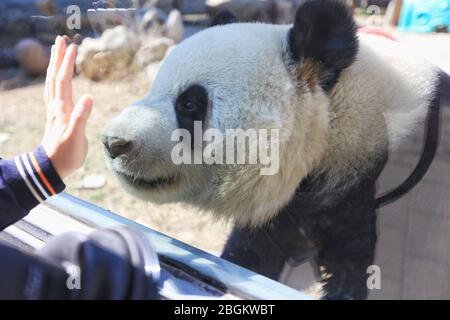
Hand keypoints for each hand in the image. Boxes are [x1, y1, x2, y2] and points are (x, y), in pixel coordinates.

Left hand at [42, 36, 92, 178]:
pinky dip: (54, 80)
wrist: (51, 167)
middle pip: (55, 77)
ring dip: (54, 66)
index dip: (67, 63)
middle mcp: (56, 107)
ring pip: (52, 83)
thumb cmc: (66, 154)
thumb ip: (82, 117)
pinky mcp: (56, 116)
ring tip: (57, 52)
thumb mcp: (76, 138)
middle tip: (60, 40)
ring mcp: (54, 111)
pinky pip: (53, 92)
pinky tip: (57, 78)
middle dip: (57, 58)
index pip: (64, 81)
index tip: (72, 46)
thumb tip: (89, 96)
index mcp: (62, 109)